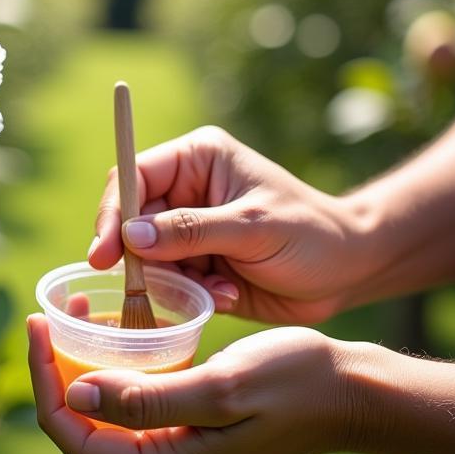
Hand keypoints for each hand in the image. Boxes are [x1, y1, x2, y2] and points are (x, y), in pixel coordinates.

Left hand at [27, 315, 355, 453]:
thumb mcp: (220, 385)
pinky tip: (119, 334)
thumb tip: (75, 398)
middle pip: (86, 434)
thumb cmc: (295, 381)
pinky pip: (137, 410)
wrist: (353, 392)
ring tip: (81, 315)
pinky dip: (118, 375)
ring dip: (85, 372)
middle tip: (50, 320)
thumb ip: (145, 400)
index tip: (37, 330)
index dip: (46, 389)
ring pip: (109, 420)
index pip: (79, 443)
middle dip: (57, 378)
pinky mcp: (194, 434)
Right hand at [90, 125, 365, 324]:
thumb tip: (129, 236)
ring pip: (146, 257)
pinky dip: (190, 294)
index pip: (134, 177)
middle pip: (131, 221)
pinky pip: (168, 281)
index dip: (113, 213)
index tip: (105, 253)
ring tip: (218, 287)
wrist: (349, 273)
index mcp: (197, 159)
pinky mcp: (196, 261)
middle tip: (153, 286)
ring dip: (174, 281)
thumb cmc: (311, 235)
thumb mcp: (253, 228)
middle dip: (143, 257)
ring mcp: (189, 228)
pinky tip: (227, 294)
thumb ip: (190, 231)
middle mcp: (185, 190)